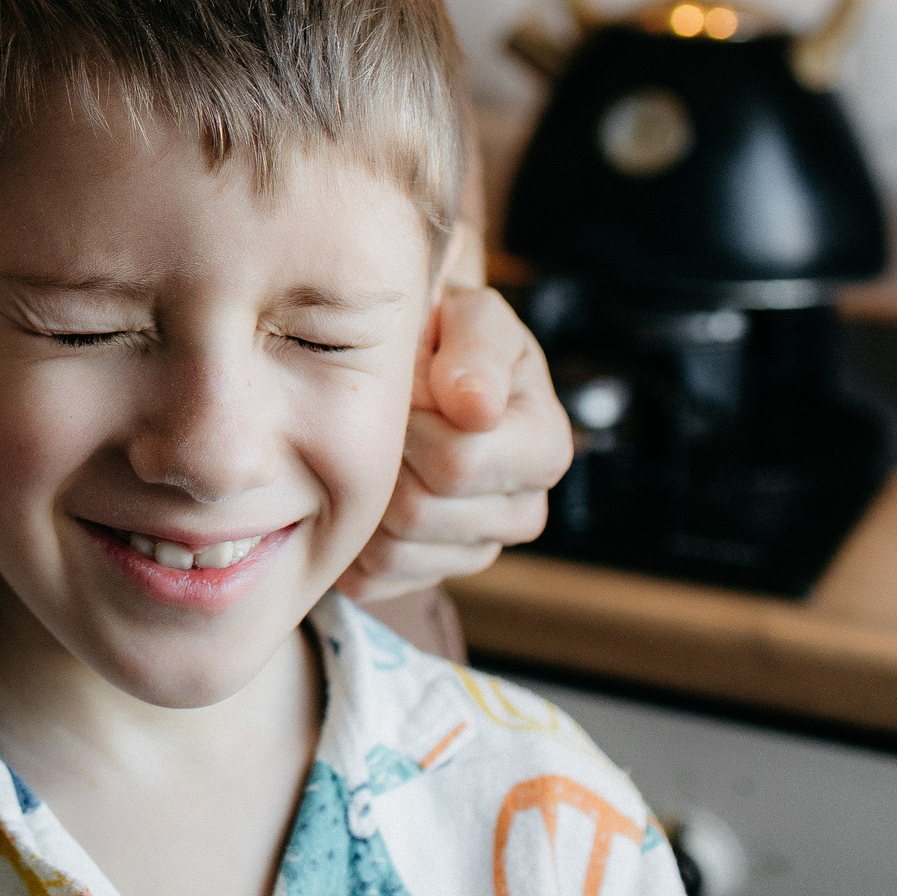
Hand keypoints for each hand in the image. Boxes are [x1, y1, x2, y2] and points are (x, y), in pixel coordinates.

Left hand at [341, 247, 572, 601]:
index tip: (401, 388)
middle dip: (382, 458)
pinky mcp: (429, 574)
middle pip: (420, 512)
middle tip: (376, 418)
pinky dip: (351, 537)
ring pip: (394, 550)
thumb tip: (475, 407)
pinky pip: (374, 578)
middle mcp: (522, 511)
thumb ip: (479, 349)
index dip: (411, 423)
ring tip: (368, 449)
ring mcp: (476, 549)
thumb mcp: (473, 316)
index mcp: (545, 448)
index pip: (458, 462)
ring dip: (363, 495)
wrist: (423, 361)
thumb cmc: (451, 335)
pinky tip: (358, 489)